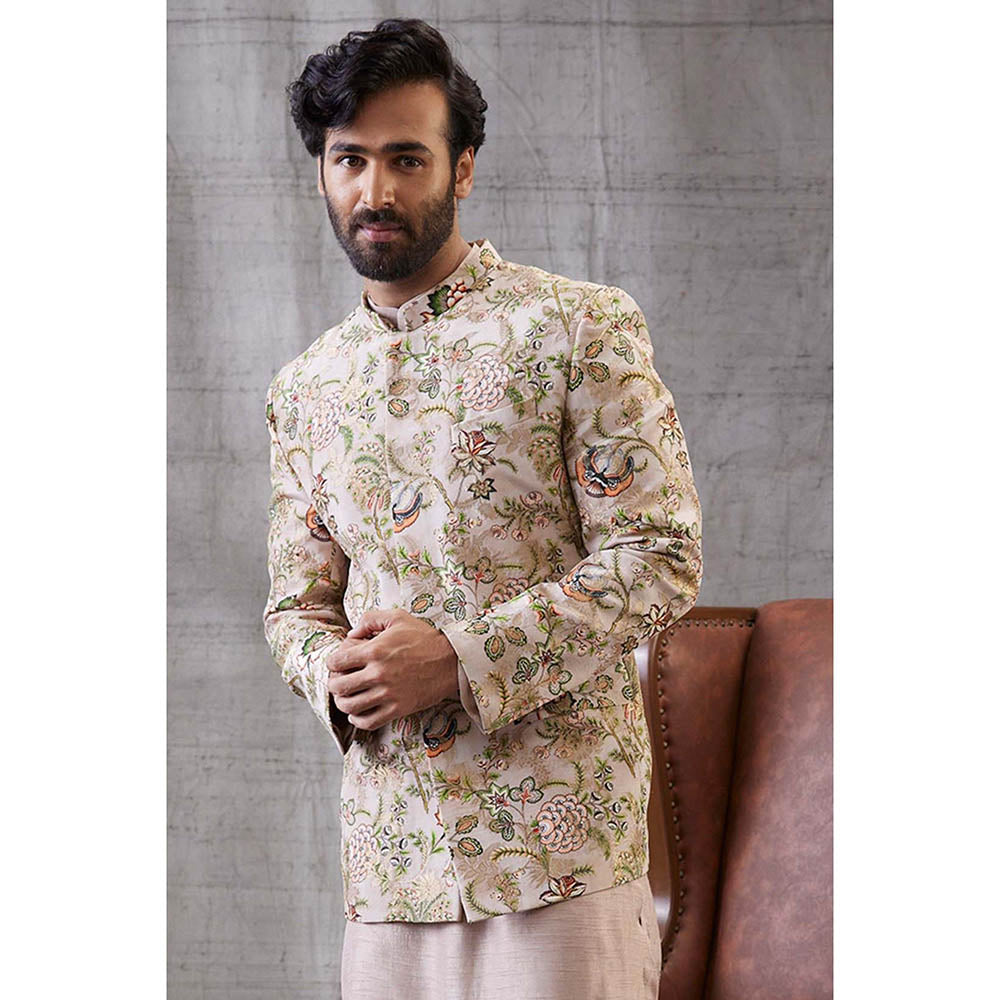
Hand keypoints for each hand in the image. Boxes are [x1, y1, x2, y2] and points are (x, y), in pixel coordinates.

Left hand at [325, 608, 460, 730]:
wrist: (451, 662)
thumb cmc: (424, 638)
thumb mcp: (398, 617)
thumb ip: (370, 619)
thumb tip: (351, 634)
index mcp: (374, 651)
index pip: (337, 662)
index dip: (332, 662)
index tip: (338, 663)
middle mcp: (378, 674)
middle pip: (339, 686)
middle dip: (334, 684)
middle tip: (339, 681)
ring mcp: (387, 694)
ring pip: (350, 706)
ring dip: (343, 702)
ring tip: (348, 697)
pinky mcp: (397, 709)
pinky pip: (367, 722)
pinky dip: (358, 719)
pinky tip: (359, 712)